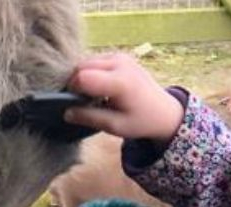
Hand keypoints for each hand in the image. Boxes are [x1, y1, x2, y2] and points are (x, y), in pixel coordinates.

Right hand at [64, 53, 184, 145]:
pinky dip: (91, 72)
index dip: (72, 90)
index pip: (83, 78)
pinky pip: (95, 60)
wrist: (164, 111)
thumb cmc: (141, 121)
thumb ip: (89, 118)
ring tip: (91, 95)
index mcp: (120, 82)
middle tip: (81, 101)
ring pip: (86, 61)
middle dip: (75, 82)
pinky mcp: (120, 56)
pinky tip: (98, 87)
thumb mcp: (115, 126)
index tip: (74, 103)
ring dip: (82, 76)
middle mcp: (120, 63)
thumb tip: (66, 112)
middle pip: (81, 66)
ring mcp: (120, 57)